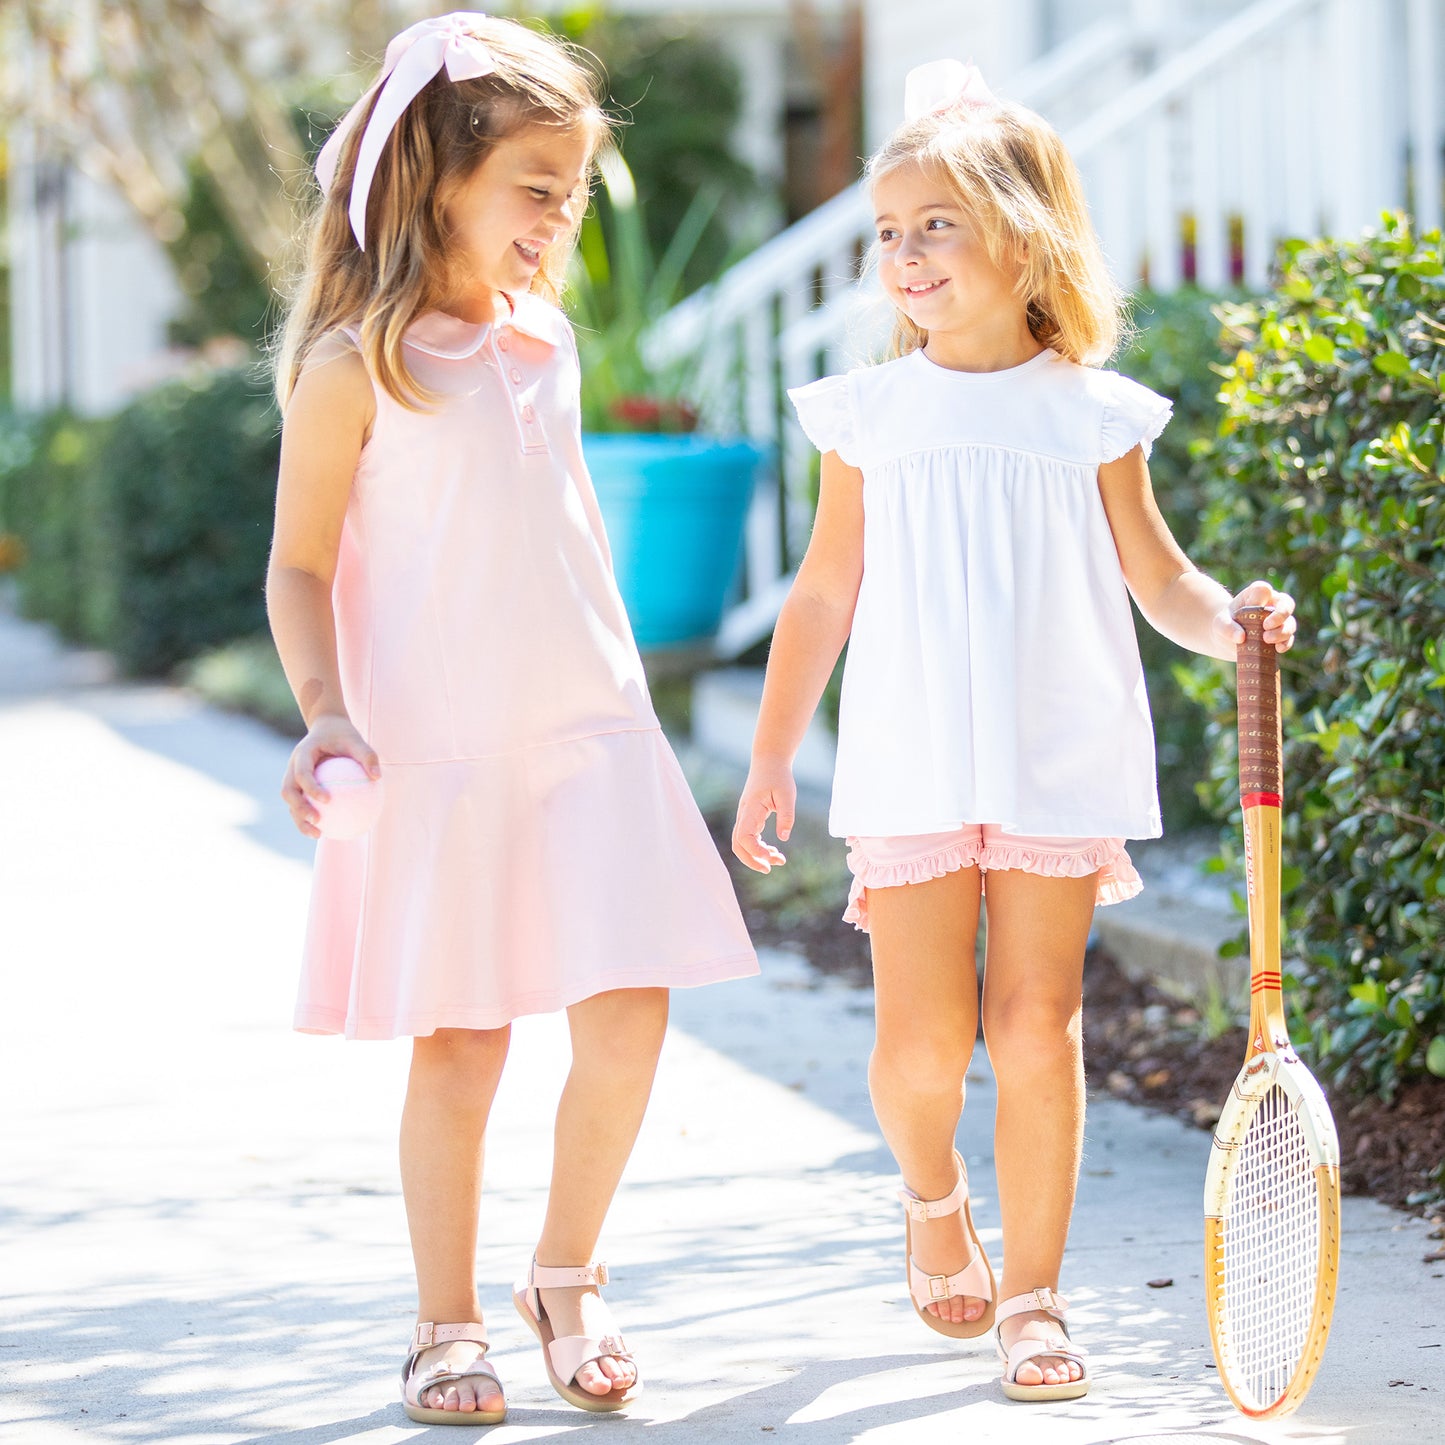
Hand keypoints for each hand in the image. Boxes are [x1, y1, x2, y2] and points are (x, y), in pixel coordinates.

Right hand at [281, 714, 380, 837]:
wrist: (326, 727)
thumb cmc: (343, 735)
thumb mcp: (356, 740)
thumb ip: (367, 756)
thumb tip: (377, 777)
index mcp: (303, 753)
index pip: (302, 772)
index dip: (310, 787)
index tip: (327, 800)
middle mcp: (293, 766)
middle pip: (288, 791)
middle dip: (299, 808)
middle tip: (317, 821)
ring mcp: (292, 777)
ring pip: (291, 802)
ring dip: (300, 819)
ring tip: (318, 834)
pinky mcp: (298, 786)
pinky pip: (301, 803)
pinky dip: (309, 817)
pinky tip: (326, 830)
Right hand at [732, 758, 795, 872]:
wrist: (769, 762)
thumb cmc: (779, 776)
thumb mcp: (787, 794)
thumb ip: (786, 816)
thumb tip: (783, 838)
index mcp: (751, 809)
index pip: (743, 837)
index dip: (754, 851)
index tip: (770, 857)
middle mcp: (744, 815)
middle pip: (738, 845)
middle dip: (751, 860)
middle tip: (769, 869)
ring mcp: (746, 817)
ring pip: (743, 844)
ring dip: (757, 856)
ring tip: (779, 860)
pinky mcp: (751, 818)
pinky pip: (750, 839)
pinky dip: (760, 848)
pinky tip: (774, 852)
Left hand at [1215, 579, 1297, 654]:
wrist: (1227, 638)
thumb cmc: (1224, 624)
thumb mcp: (1220, 624)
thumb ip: (1227, 627)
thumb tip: (1241, 637)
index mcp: (1255, 594)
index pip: (1263, 589)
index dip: (1260, 599)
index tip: (1252, 609)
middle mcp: (1271, 604)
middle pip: (1286, 603)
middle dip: (1280, 614)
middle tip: (1266, 626)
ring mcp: (1278, 620)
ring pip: (1290, 622)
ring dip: (1282, 631)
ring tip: (1267, 640)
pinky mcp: (1280, 635)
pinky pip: (1289, 638)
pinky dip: (1285, 643)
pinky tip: (1278, 649)